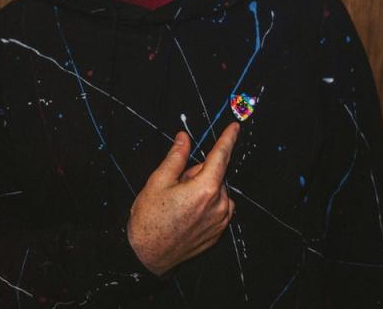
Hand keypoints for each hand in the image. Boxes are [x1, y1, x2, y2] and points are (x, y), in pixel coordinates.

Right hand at [127, 123, 239, 275]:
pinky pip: (218, 208)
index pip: (221, 156)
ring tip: (179, 203)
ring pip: (217, 191)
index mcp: (205, 189)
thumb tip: (184, 138)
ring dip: (203, 190)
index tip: (235, 127)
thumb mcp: (158, 181)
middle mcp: (218, 205)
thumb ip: (176, 157)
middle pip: (214, 174)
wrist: (148, 256)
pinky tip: (187, 214)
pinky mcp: (218, 233)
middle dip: (198, 173)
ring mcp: (220, 221)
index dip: (227, 139)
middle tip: (176, 186)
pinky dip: (206, 205)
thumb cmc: (149, 219)